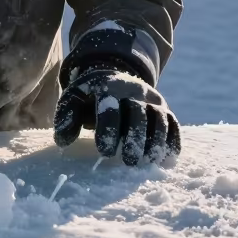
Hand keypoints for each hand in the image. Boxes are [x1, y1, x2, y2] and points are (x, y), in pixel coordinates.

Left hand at [54, 67, 180, 165]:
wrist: (113, 75)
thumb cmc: (90, 95)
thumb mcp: (74, 98)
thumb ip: (66, 117)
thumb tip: (63, 142)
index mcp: (108, 86)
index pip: (110, 107)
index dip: (108, 129)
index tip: (104, 151)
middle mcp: (133, 90)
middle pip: (138, 113)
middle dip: (135, 138)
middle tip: (129, 161)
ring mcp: (151, 98)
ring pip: (159, 119)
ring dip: (156, 142)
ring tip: (147, 162)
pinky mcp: (163, 108)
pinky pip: (173, 123)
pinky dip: (173, 140)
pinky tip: (169, 159)